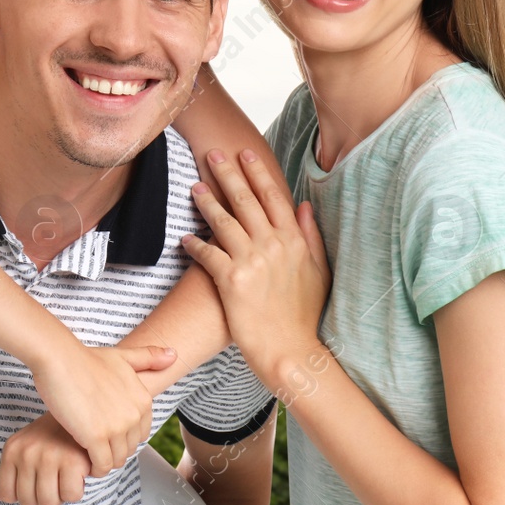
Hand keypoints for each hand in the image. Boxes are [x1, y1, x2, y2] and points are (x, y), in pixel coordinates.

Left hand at [0, 412, 91, 504]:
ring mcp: (48, 457)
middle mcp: (26, 453)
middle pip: (28, 502)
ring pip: (49, 502)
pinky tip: (77, 476)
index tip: (34, 485)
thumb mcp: (22, 449)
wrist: (78, 415)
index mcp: (11, 450)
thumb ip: (6, 473)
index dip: (22, 495)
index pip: (7, 494)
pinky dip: (75, 491)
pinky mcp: (72, 461)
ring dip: (59, 496)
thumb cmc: (49, 436)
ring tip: (63, 478)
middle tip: (52, 480)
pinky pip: (71, 496)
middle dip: (42, 497)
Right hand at [28, 344, 175, 478]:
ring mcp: (117, 427)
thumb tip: (174, 354)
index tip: (106, 433)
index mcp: (143, 400)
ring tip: (88, 453)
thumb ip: (148, 357)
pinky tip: (84, 460)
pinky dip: (94, 468)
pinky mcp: (96, 437)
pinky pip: (102, 465)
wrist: (59, 358)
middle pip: (128, 449)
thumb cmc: (84, 358)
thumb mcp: (121, 356)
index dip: (123, 437)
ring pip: (116, 460)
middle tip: (94, 445)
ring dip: (103, 462)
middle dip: (113, 450)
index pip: (140, 435)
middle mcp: (134, 415)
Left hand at [181, 149, 330, 379]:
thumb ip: (310, 236)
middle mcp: (273, 246)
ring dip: (206, 201)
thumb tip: (303, 205)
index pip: (273, 197)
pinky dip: (195, 243)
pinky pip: (207, 253)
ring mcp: (252, 261)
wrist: (292, 351)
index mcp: (294, 241)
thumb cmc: (305, 315)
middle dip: (228, 174)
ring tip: (194, 187)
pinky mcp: (231, 280)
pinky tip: (185, 237)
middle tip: (212, 154)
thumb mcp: (319, 272)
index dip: (257, 172)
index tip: (244, 153)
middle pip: (245, 201)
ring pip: (223, 221)